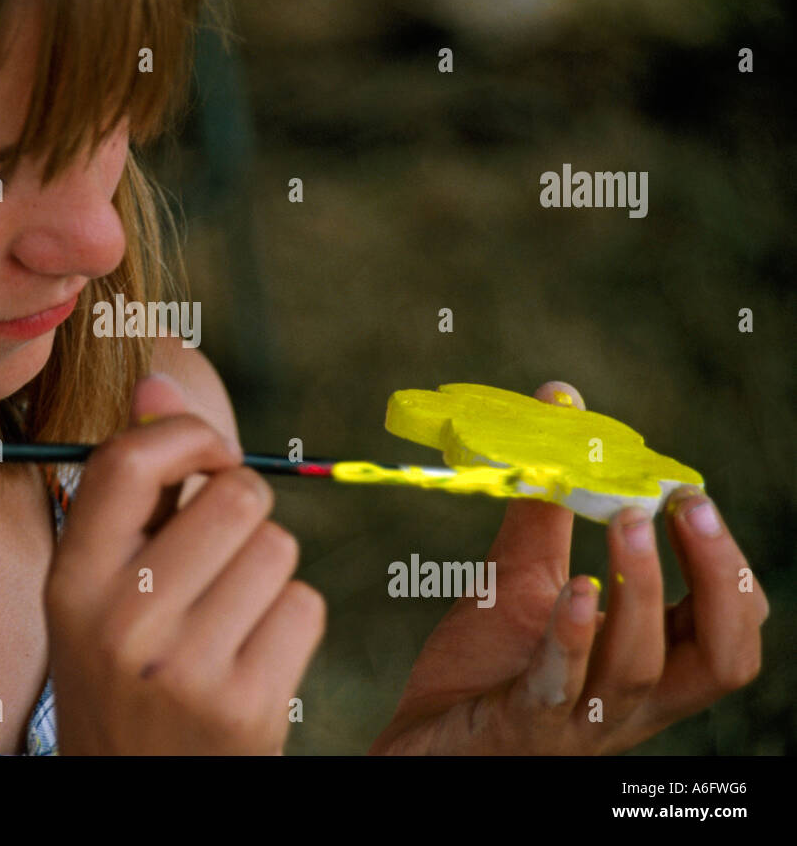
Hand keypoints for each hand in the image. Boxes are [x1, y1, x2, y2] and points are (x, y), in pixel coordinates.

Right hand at [46, 373, 326, 753]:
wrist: (134, 791)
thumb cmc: (120, 669)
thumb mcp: (96, 586)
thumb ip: (131, 488)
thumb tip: (159, 380)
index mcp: (72, 581)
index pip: (131, 460)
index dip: (188, 433)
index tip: (210, 456)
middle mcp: (121, 621)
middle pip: (235, 495)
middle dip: (242, 512)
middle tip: (220, 555)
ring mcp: (185, 668)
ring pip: (279, 548)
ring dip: (267, 569)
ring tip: (229, 614)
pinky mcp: (247, 706)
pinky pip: (305, 604)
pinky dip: (289, 620)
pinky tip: (252, 655)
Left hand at [370, 381, 769, 754]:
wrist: (420, 740)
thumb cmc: (485, 667)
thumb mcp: (523, 578)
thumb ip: (548, 509)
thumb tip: (560, 406)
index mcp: (645, 665)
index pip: (726, 627)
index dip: (726, 565)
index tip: (690, 495)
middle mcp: (630, 702)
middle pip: (720, 656)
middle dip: (717, 577)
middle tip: (685, 504)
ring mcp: (579, 721)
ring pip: (640, 668)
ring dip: (642, 591)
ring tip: (629, 522)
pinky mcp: (522, 725)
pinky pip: (559, 687)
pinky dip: (572, 638)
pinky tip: (575, 590)